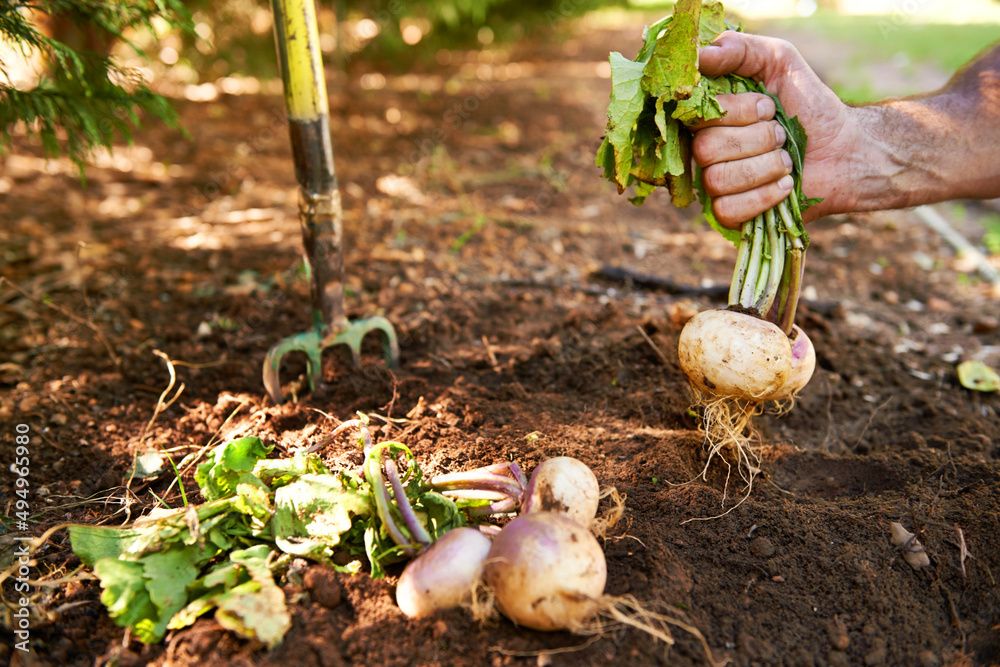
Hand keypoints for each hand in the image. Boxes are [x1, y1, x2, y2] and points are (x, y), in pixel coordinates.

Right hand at [690, 31, 856, 225]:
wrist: (845, 150)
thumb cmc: (810, 106)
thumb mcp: (780, 61)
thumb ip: (741, 49)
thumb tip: (699, 54)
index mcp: (711, 117)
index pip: (696, 116)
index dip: (736, 112)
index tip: (768, 107)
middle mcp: (706, 150)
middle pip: (705, 149)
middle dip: (757, 140)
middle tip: (783, 135)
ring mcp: (715, 185)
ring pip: (717, 180)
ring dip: (765, 167)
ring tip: (789, 161)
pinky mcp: (731, 215)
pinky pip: (728, 210)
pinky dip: (763, 196)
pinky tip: (786, 186)